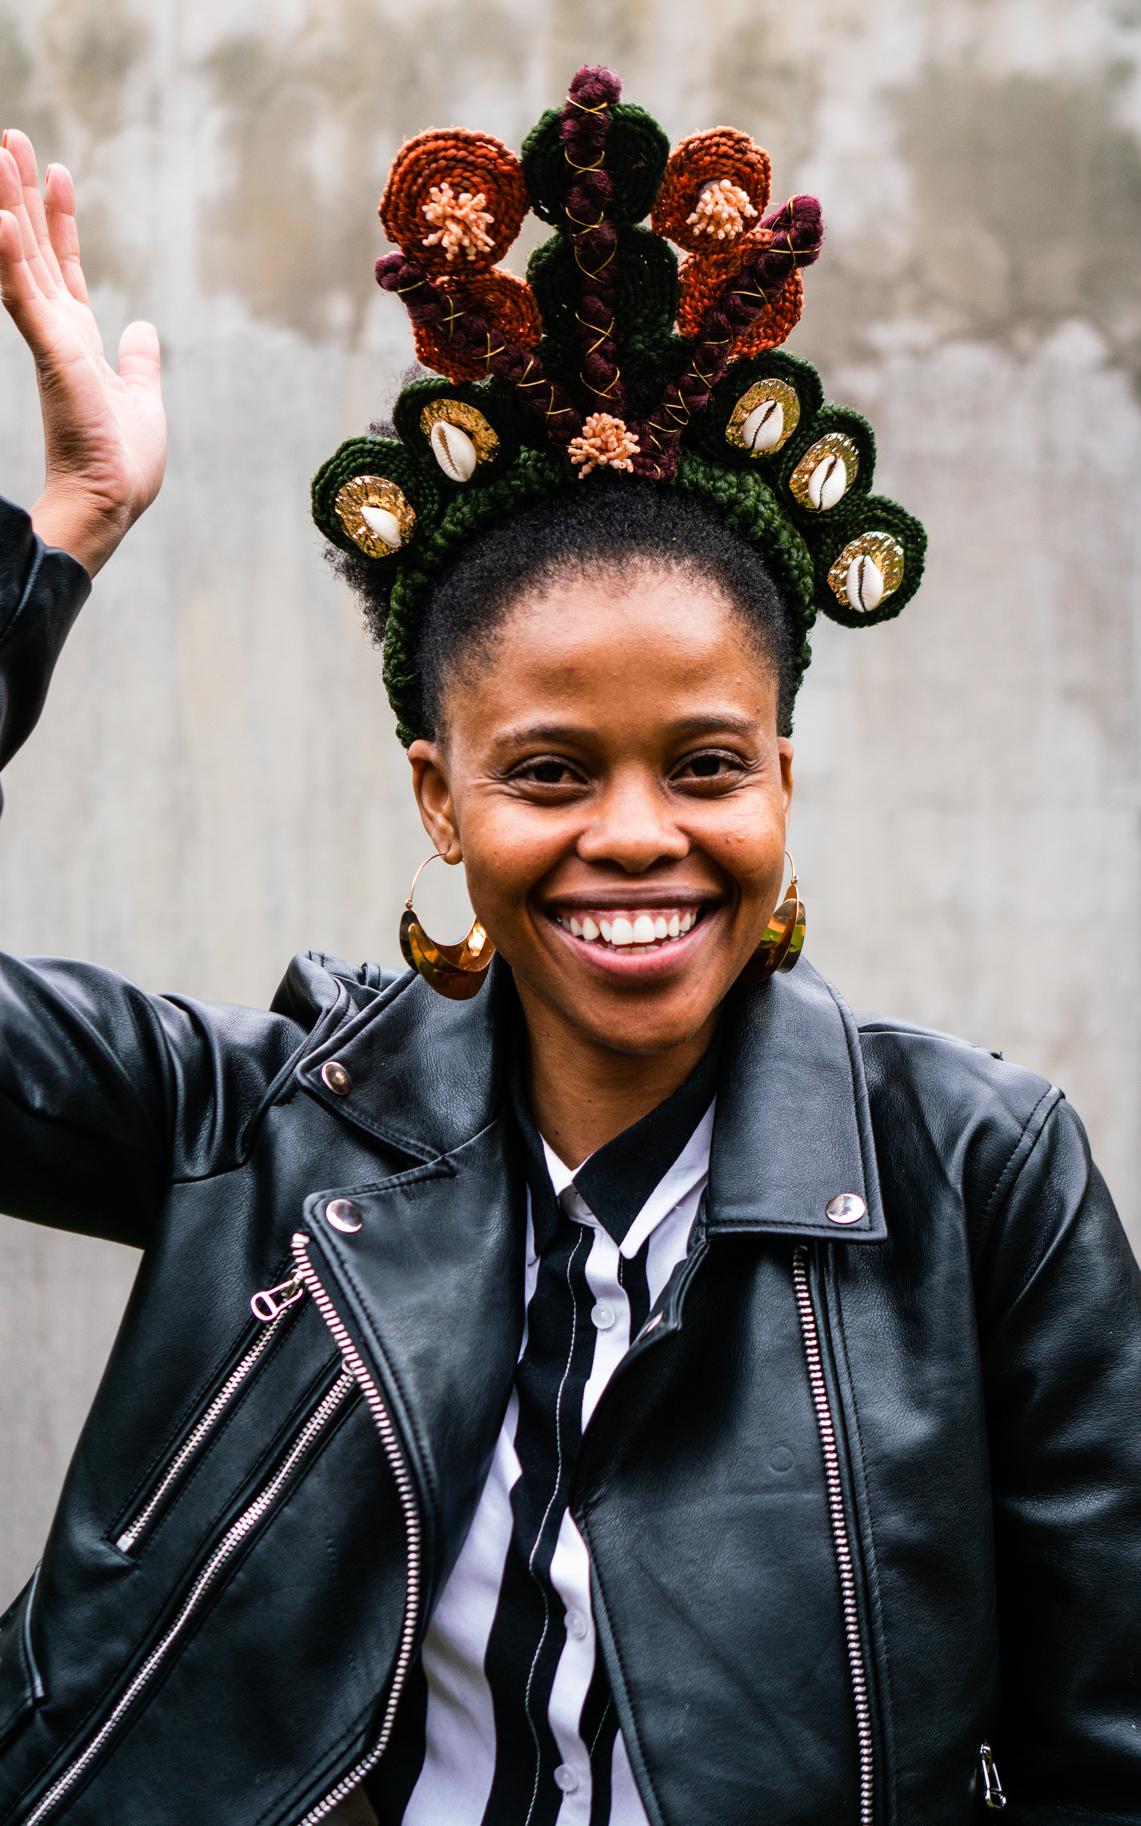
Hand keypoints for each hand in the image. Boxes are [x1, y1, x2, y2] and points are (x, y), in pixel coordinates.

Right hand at [0, 128, 166, 574]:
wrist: (111, 502)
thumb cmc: (122, 462)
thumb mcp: (142, 396)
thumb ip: (140, 360)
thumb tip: (146, 329)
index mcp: (78, 340)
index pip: (64, 265)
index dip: (59, 219)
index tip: (56, 172)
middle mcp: (59, 333)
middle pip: (35, 249)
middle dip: (22, 193)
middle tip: (9, 138)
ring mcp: (52, 342)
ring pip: (23, 261)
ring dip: (10, 207)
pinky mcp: (54, 356)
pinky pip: (28, 299)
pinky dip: (14, 258)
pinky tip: (3, 219)